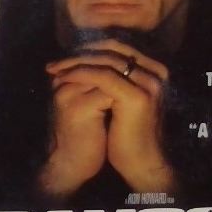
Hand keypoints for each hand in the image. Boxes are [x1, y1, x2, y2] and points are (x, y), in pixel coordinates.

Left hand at [44, 38, 177, 195]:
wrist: (141, 163)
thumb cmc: (128, 136)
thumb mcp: (121, 102)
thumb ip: (114, 80)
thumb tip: (85, 62)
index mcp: (156, 71)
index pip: (118, 48)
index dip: (90, 49)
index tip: (64, 57)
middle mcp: (157, 73)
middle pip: (112, 50)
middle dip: (80, 53)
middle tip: (55, 62)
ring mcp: (149, 83)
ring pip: (106, 60)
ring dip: (76, 62)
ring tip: (55, 69)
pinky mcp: (136, 96)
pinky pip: (103, 76)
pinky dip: (81, 74)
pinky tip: (64, 78)